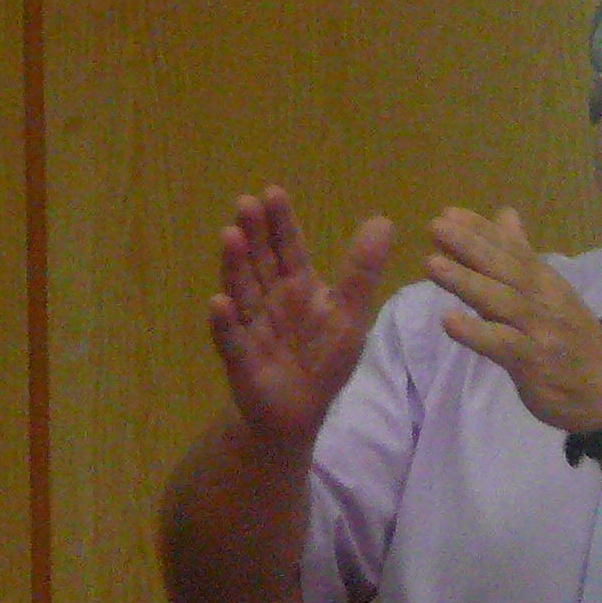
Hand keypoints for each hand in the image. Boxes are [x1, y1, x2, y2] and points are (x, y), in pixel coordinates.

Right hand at [208, 188, 393, 449]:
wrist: (297, 410)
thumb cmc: (323, 359)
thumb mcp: (350, 313)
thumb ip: (361, 270)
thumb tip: (383, 220)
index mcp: (297, 286)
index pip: (288, 248)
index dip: (281, 223)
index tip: (273, 192)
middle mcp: (269, 298)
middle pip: (260, 261)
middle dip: (253, 233)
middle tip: (246, 202)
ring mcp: (250, 325)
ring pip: (242, 290)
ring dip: (235, 265)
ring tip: (230, 235)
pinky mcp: (240, 357)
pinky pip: (231, 338)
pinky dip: (224, 322)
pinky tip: (219, 303)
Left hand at [425, 208, 601, 434]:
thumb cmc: (575, 344)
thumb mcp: (553, 295)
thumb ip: (523, 257)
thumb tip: (504, 214)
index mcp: (547, 282)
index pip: (513, 250)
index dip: (481, 230)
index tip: (448, 213)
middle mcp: (545, 300)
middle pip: (506, 269)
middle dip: (470, 246)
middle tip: (436, 226)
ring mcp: (541, 331)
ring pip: (502, 302)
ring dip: (467, 282)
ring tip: (432, 265)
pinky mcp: (535, 363)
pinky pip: (503, 344)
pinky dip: (476, 332)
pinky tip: (449, 321)